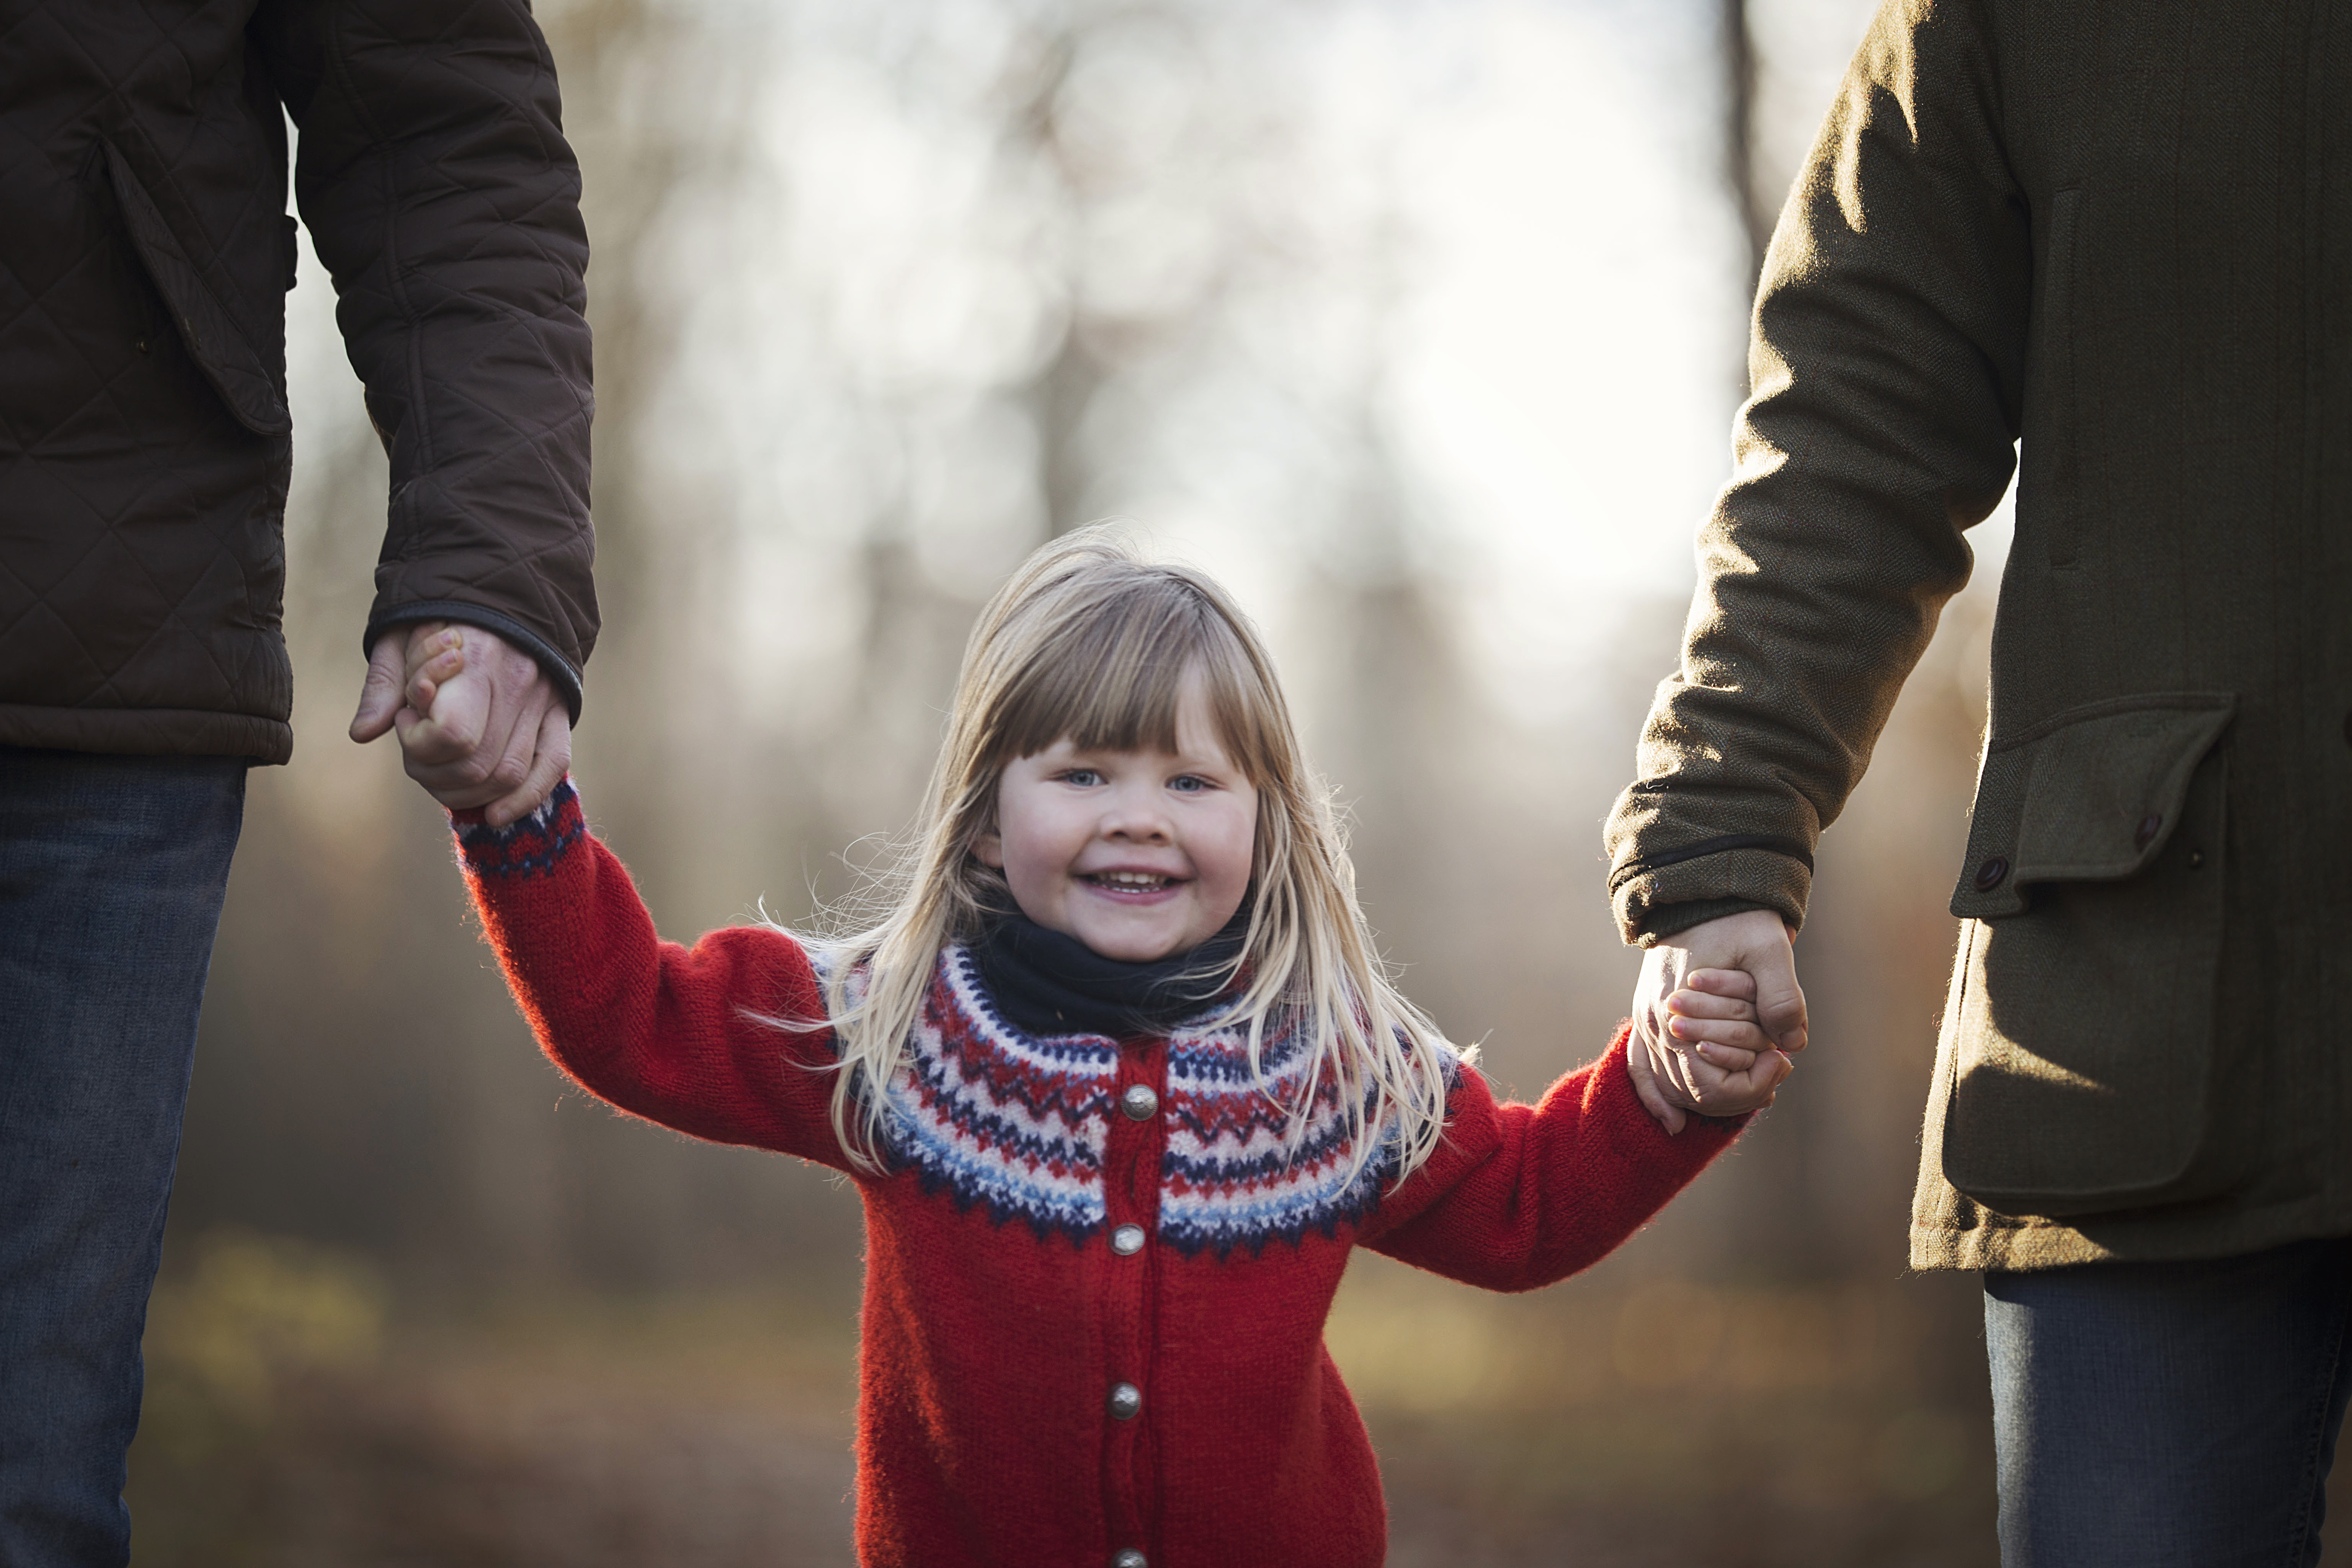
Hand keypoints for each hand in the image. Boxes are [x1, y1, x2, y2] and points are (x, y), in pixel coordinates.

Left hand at [349, 621, 570, 827]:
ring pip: (509, 774)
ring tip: (441, 766)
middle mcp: (517, 683)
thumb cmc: (442, 614)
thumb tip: (362, 734)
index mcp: (476, 658)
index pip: (453, 735)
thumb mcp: (400, 634)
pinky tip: (495, 814)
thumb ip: (384, 684)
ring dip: (466, 791)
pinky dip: (525, 798)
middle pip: (476, 765)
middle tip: (417, 748)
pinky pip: (553, 767)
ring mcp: (543, 701)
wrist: (505, 586)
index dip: (418, 743)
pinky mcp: (559, 713)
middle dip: (434, 772)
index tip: (407, 718)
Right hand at [1626, 908, 1807, 1132]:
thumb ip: (1782, 996)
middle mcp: (1656, 1024)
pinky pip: (1640, 1068)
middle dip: (1741, 1091)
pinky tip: (1673, 1124)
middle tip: (1779, 1067)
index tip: (1784, 1060)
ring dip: (1714, 1095)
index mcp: (1679, 1011)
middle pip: (1693, 1093)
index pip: (1710, 1086)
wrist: (1699, 892)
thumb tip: (1792, 1044)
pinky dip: (1656, 1097)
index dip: (1753, 1086)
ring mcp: (1648, 1022)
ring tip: (1758, 1083)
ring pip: (1672, 1087)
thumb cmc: (1736, 919)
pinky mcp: (1648, 1018)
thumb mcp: (1769, 948)